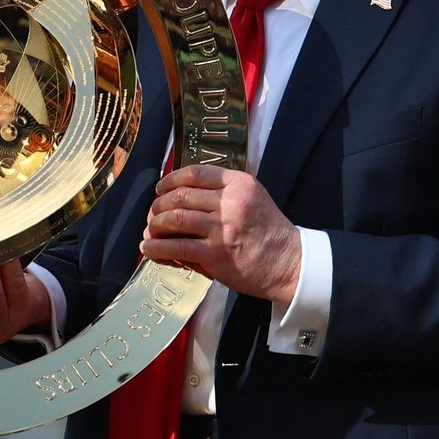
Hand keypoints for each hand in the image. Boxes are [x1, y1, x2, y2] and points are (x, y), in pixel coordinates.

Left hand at [141, 165, 300, 303]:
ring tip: (150, 232)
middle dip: (158, 205)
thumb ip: (222, 192)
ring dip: (155, 226)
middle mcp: (230, 202)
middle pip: (180, 196)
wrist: (289, 264)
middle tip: (152, 214)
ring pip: (174, 219)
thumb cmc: (268, 232)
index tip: (160, 189)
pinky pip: (176, 247)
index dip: (170, 180)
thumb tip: (180, 194)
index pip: (195, 173)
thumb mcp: (252, 198)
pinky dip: (157, 248)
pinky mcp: (215, 253)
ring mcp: (222, 228)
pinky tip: (149, 249)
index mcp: (239, 184)